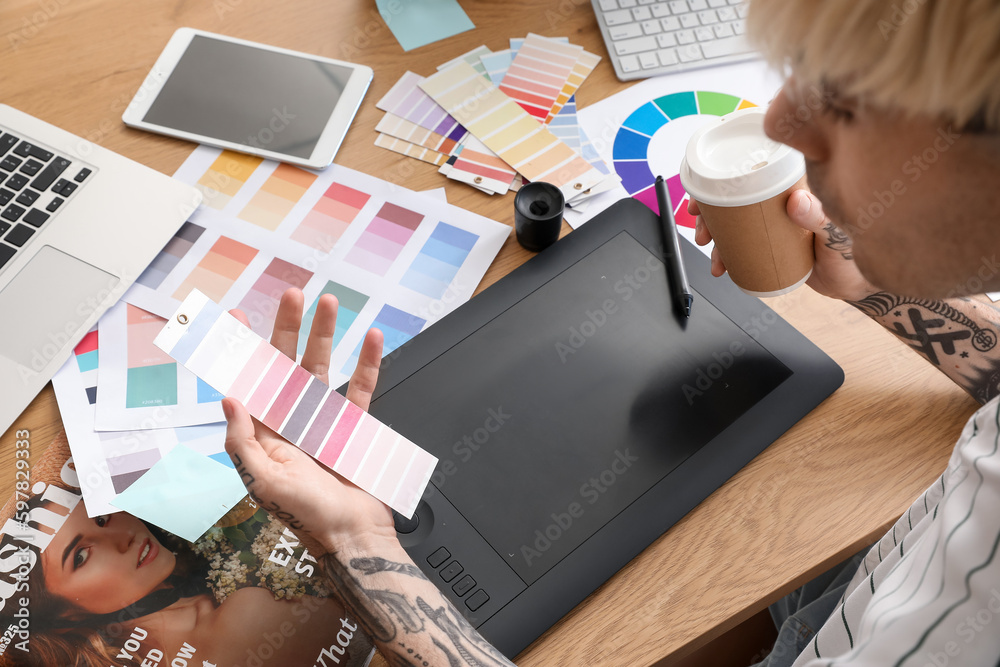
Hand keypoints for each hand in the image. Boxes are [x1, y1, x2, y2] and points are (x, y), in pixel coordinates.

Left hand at [222, 288, 397, 554]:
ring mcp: (323, 422)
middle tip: (293, 295)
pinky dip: (367, 363)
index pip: (249, 382)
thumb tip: (229, 398)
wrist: (353, 537)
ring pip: (323, 367)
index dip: (241, 352)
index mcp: (263, 435)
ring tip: (330, 304)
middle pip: (287, 364)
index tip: (236, 319)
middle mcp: (290, 422)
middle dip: (289, 328)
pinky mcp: (353, 427)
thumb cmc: (306, 516)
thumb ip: (243, 442)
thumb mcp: (264, 482)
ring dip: (326, 335)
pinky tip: (371, 339)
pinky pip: (360, 389)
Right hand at [690, 189, 880, 301]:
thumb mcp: (837, 235)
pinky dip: (726, 255)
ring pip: (735, 224)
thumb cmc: (853, 255)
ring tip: (712, 255)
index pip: (756, 173)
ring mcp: (774, 225)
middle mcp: (781, 202)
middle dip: (711, 211)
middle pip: (737, 198)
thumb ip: (819, 217)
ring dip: (716, 236)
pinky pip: (741, 246)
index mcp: (797, 188)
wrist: (852, 286)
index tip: (707, 191)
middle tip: (701, 228)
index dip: (726, 179)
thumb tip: (796, 201)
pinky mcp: (770, 246)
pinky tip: (722, 266)